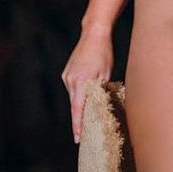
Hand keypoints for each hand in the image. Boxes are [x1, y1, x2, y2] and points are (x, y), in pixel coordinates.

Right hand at [61, 28, 113, 144]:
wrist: (94, 34)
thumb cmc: (104, 53)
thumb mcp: (106, 73)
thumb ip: (99, 90)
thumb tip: (98, 105)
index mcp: (81, 81)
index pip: (78, 109)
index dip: (78, 125)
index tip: (78, 138)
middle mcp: (70, 80)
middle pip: (75, 105)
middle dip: (80, 118)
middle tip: (85, 133)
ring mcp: (67, 76)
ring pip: (74, 96)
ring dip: (81, 103)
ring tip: (92, 106)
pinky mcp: (67, 72)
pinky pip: (73, 88)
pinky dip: (80, 93)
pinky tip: (88, 91)